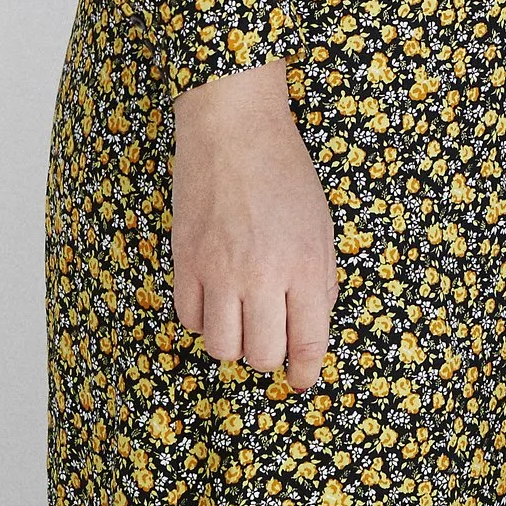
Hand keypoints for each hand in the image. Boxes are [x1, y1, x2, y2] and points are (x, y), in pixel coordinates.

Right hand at [170, 62, 336, 384]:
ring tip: (240, 315)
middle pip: (261, 355)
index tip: (302, 378)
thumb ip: (321, 279)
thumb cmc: (284, 171)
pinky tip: (213, 295)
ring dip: (233, 340)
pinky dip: (202, 317)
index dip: (306, 371)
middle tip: (270, 335)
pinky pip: (188, 319)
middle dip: (269, 355)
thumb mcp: (321, 224)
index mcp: (305, 264)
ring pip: (221, 347)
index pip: (308, 342)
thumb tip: (311, 327)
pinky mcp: (184, 261)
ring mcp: (219, 270)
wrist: (234, 127)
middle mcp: (262, 274)